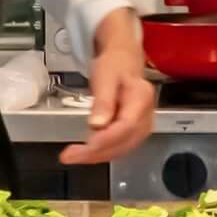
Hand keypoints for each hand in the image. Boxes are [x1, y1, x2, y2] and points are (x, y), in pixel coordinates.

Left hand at [62, 25, 156, 165]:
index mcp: (141, 99)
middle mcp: (147, 116)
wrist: (125, 60)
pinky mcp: (135, 131)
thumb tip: (96, 126)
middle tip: (69, 156)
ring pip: (122, 148)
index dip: (105, 140)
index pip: (125, 127)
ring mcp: (143, 125)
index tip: (84, 147)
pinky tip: (87, 152)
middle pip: (124, 142)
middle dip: (96, 153)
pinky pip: (120, 146)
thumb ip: (103, 102)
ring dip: (98, 156)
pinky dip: (103, 152)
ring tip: (74, 156)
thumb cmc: (115, 65)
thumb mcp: (105, 77)